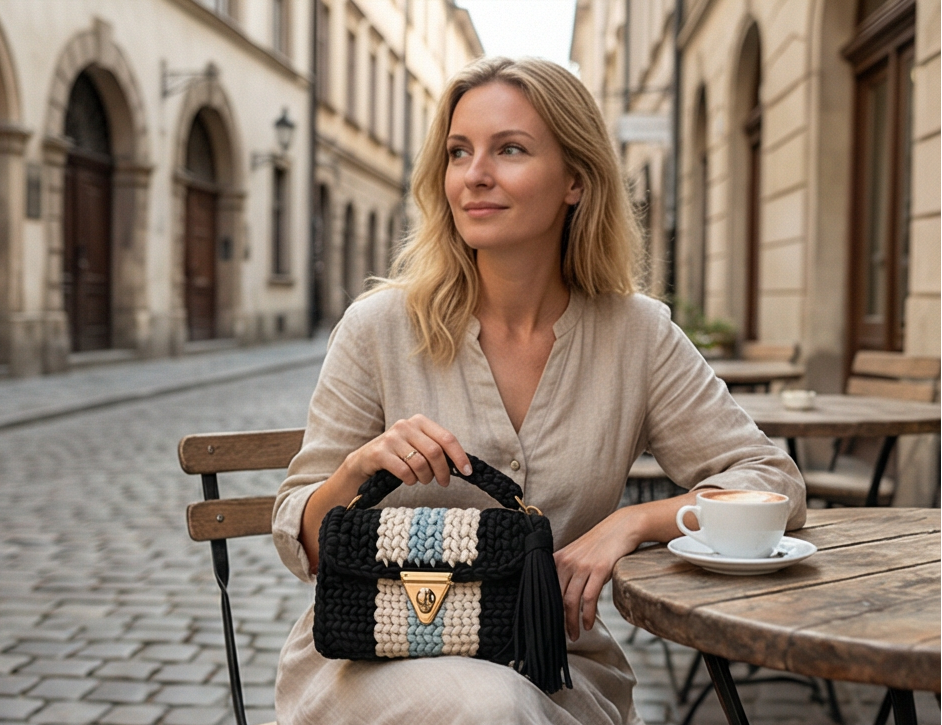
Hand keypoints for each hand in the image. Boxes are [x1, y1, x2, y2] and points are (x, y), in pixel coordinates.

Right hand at [345, 414, 471, 487]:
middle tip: (443, 482)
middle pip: (435, 452)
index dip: (460, 456)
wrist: (364, 462)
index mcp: (420, 421)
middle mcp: (406, 425)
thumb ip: (437, 449)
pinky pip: (404, 471)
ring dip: (425, 478)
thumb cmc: (398, 456)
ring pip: (420, 463)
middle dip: (442, 471)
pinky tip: (408, 480)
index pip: (447, 438)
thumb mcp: (418, 446)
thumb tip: (463, 465)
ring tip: (422, 480)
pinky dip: (410, 480)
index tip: (467, 472)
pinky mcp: (379, 452)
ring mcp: (391, 438)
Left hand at [553, 507, 640, 641]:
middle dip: (558, 620)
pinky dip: (587, 615)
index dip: (547, 609)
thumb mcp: (577, 554)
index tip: (549, 624)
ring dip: (572, 622)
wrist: (621, 528)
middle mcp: (566, 562)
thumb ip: (567, 571)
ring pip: (570, 600)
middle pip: (556, 597)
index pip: (547, 589)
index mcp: (558, 559)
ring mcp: (582, 565)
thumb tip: (561, 597)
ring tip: (575, 634)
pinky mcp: (598, 569)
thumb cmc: (600, 545)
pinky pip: (588, 598)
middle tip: (562, 635)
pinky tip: (587, 624)